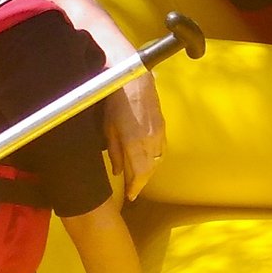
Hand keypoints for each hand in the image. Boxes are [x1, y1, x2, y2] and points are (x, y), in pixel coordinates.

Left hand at [103, 72, 165, 200]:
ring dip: (148, 169)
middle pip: (150, 169)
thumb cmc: (115, 100)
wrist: (133, 76)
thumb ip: (115, 153)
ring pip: (157, 159)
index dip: (136, 188)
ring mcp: (159, 132)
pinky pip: (161, 147)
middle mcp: (152, 141)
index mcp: (136, 143)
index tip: (131, 196)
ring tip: (138, 173)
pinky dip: (154, 156)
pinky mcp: (163, 124)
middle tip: (132, 187)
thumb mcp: (108, 129)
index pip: (140, 174)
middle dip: (141, 180)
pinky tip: (146, 156)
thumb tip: (119, 171)